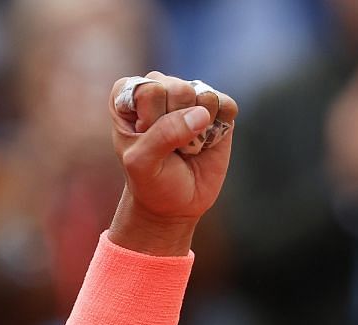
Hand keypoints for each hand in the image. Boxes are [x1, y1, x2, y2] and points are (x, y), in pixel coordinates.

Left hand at [107, 72, 239, 252]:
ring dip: (197, 130)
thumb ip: (163, 135)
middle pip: (179, 90)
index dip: (150, 121)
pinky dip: (219, 129)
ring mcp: (191, 95)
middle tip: (169, 148)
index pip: (149, 90)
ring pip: (204, 96)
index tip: (144, 141)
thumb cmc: (150, 181)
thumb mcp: (142, 164)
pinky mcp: (218, 107)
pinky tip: (206, 142)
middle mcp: (161, 87)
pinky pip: (227, 106)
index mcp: (129, 94)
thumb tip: (202, 114)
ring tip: (186, 146)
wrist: (175, 204)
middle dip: (175, 126)